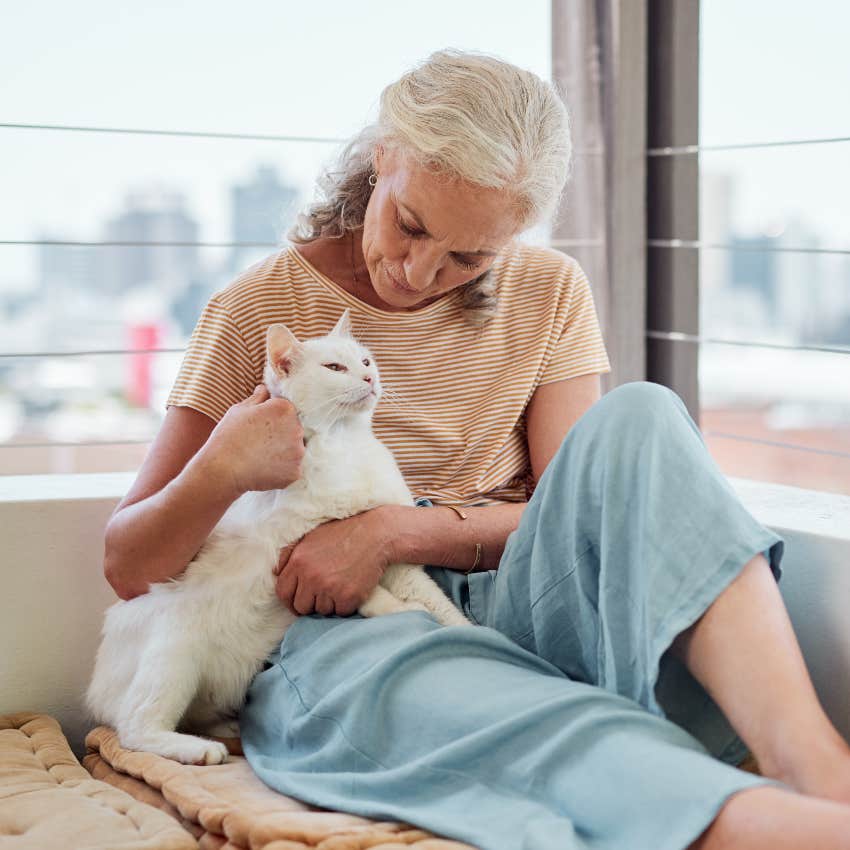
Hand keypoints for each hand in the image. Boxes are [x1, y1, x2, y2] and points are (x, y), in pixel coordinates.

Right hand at [203, 385, 303, 496]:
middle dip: (282, 433)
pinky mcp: (296, 472)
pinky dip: (282, 469)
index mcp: (285, 409)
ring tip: (262, 456)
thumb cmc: (227, 437)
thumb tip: (265, 389)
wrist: (221, 470)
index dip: (273, 417)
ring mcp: (298, 452)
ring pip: (296, 449)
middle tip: (260, 443)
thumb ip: (258, 398)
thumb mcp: (239, 410)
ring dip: (284, 451)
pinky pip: (293, 468)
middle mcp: (297, 428)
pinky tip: (266, 468)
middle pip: (295, 428)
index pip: (287, 410)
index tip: (260, 426)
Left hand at [274, 510, 390, 615]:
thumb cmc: (343, 533)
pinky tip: (352, 588)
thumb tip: (275, 572)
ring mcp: (329, 588)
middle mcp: (311, 576)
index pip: (282, 592)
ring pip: (321, 611)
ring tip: (340, 584)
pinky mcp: (348, 597)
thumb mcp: (311, 536)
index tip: (300, 599)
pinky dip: (346, 605)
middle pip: (300, 607)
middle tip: (324, 592)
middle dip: (310, 603)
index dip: (290, 599)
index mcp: (298, 561)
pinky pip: (340, 612)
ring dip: (330, 603)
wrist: (376, 534)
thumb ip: (290, 554)